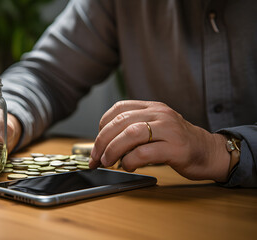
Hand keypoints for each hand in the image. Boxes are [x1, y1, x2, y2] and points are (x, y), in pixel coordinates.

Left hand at [90, 100, 230, 181]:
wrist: (209, 152)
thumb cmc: (178, 143)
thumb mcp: (156, 127)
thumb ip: (134, 129)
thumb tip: (104, 143)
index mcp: (152, 107)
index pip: (119, 108)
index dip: (102, 125)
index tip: (97, 141)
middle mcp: (160, 114)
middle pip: (120, 122)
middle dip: (102, 141)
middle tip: (96, 157)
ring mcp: (169, 130)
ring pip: (130, 134)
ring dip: (113, 150)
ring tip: (108, 162)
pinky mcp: (176, 148)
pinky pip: (144, 153)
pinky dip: (130, 161)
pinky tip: (129, 166)